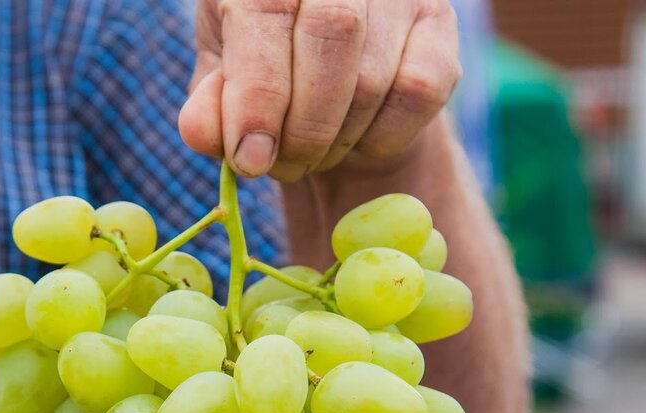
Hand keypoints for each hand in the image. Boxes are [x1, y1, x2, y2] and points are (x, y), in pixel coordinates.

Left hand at [179, 0, 461, 181]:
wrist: (330, 69)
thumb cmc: (262, 69)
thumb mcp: (219, 85)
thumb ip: (207, 108)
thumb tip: (205, 134)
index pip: (266, 11)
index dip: (258, 95)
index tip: (250, 160)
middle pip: (332, 37)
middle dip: (303, 127)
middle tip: (284, 166)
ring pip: (374, 75)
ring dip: (337, 141)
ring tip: (311, 155)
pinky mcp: (440, 21)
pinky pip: (418, 92)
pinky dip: (381, 137)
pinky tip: (356, 139)